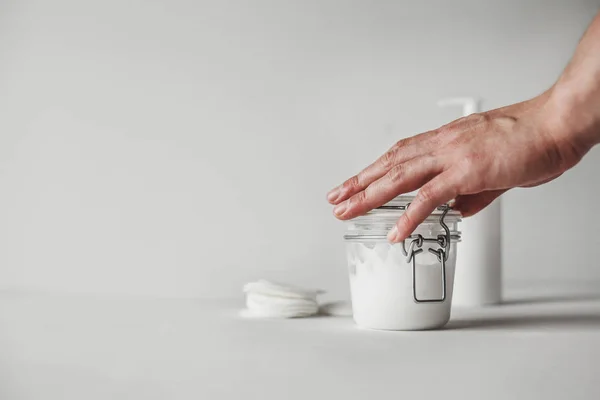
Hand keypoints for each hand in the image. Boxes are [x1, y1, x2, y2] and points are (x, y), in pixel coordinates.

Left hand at [326, 90, 591, 242]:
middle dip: (359, 183)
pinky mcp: (466, 171)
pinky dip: (408, 216)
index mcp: (446, 141)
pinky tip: (395, 231)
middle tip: (336, 198)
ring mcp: (452, 156)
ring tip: (347, 211)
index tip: (354, 182)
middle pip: (390, 164)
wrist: (555, 125)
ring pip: (399, 177)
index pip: (399, 155)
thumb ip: (470, 193)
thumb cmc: (529, 140)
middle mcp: (442, 144)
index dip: (373, 169)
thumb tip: (455, 211)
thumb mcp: (492, 171)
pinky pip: (429, 197)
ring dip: (369, 195)